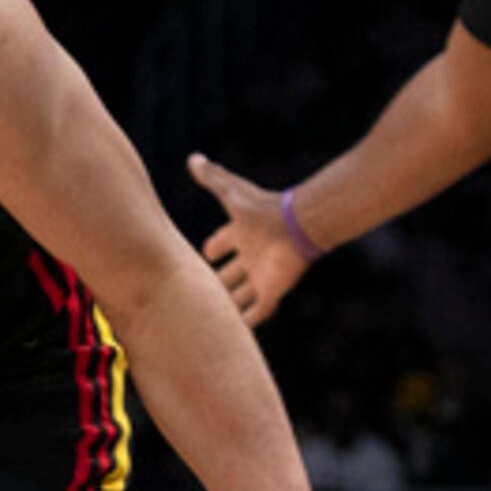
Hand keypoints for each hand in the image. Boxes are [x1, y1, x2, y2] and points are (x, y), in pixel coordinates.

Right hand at [189, 153, 309, 326]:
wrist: (297, 225)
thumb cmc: (264, 208)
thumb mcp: (231, 192)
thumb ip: (213, 177)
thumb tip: (193, 158)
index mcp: (242, 234)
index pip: (222, 243)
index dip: (214, 248)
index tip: (204, 254)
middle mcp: (251, 256)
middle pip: (229, 275)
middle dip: (215, 284)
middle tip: (195, 295)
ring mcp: (261, 276)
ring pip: (239, 296)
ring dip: (227, 307)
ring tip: (207, 320)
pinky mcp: (271, 292)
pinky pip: (256, 313)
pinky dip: (245, 323)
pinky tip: (231, 333)